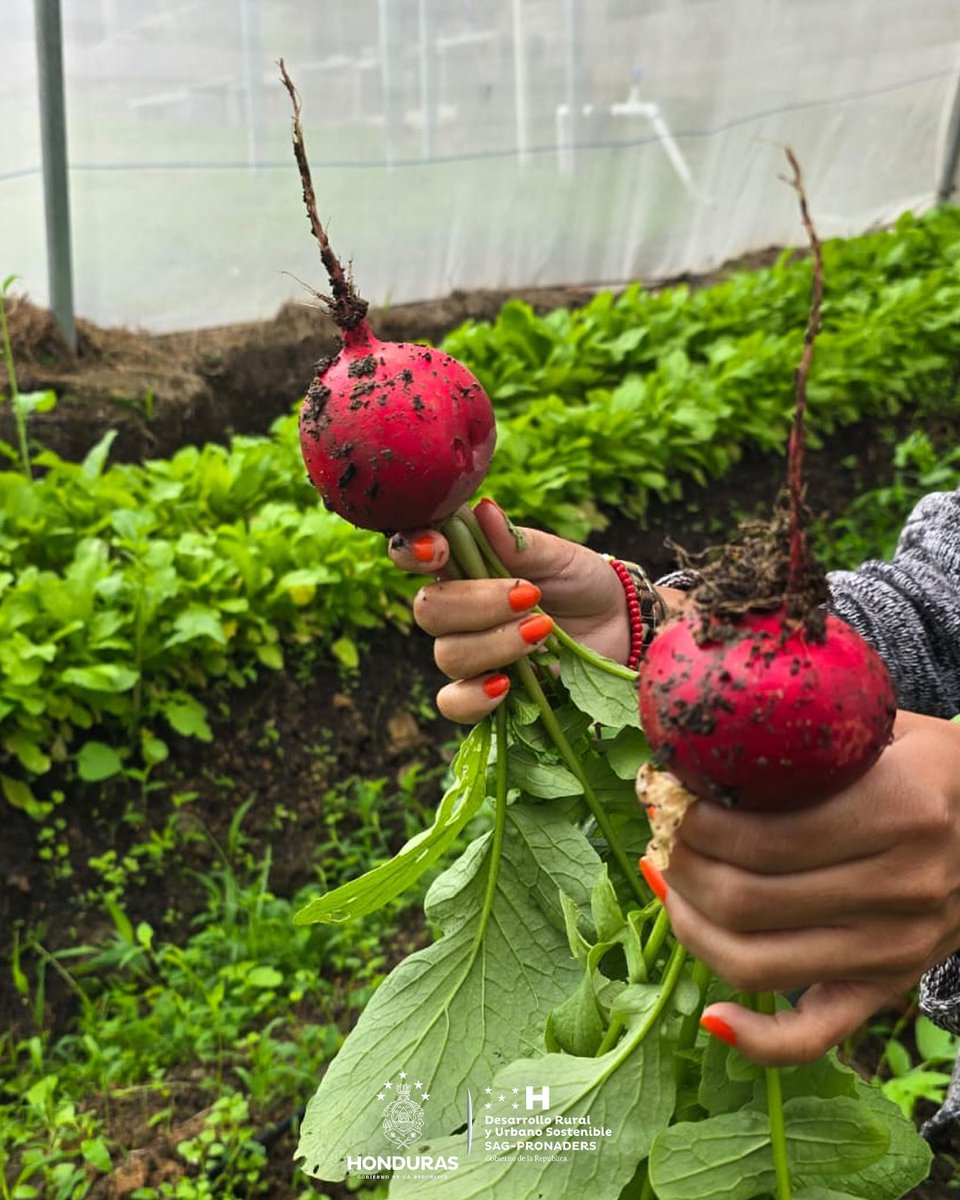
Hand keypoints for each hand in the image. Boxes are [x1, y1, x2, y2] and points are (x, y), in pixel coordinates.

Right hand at [388, 498, 641, 722]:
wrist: (620, 629)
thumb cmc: (582, 582)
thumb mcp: (559, 555)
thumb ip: (518, 541)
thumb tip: (483, 509)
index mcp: (463, 564)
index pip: (413, 553)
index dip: (413, 550)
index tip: (438, 549)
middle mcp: (456, 610)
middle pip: (428, 609)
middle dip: (476, 603)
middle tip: (529, 597)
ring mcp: (469, 654)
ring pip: (446, 654)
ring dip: (495, 643)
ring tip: (542, 631)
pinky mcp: (484, 695)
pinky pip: (454, 704)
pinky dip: (476, 696)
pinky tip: (506, 684)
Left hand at [656, 710, 959, 1064]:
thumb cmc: (928, 763)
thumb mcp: (879, 725)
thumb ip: (800, 735)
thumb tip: (690, 749)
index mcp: (899, 809)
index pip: (762, 838)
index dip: (694, 824)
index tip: (668, 797)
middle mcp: (902, 887)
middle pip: (747, 901)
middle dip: (682, 867)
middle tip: (662, 834)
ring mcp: (897, 948)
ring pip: (758, 964)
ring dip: (692, 927)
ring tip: (670, 885)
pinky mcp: (889, 986)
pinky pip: (816, 1035)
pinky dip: (757, 1039)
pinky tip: (712, 1016)